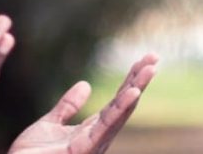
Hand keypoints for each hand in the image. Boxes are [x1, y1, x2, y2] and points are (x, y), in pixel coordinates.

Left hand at [8, 54, 157, 153]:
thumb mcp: (49, 124)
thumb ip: (67, 107)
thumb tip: (86, 84)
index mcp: (90, 131)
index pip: (115, 102)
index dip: (129, 81)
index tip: (143, 61)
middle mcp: (97, 138)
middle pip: (123, 105)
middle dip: (139, 81)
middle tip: (154, 57)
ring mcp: (93, 145)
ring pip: (119, 113)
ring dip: (136, 89)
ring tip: (150, 69)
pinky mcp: (83, 149)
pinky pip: (105, 126)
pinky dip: (120, 108)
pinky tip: (133, 92)